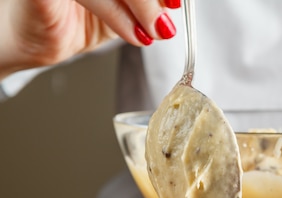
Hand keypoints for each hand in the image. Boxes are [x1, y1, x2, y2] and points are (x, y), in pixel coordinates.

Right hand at [0, 0, 179, 78]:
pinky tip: (136, 35)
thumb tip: (172, 7)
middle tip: (167, 20)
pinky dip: (118, 17)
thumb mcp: (122, 7)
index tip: (176, 2)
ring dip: (141, 7)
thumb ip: (145, 3)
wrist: (36, 40)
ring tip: (153, 31)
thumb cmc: (74, 17)